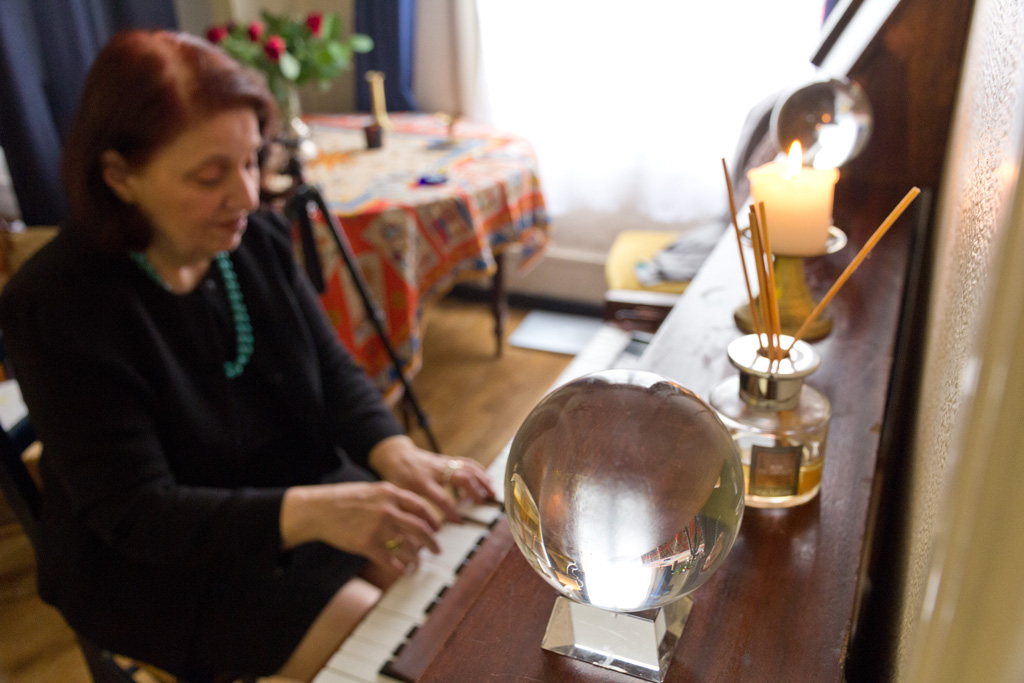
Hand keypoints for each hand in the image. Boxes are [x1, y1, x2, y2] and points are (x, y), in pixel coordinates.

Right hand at [280, 481, 441, 573]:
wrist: (319, 509)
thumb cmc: (344, 500)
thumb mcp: (372, 491)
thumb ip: (391, 499)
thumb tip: (411, 512)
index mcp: (390, 493)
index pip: (421, 507)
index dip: (432, 519)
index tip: (437, 528)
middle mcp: (388, 509)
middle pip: (420, 528)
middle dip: (432, 542)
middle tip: (437, 550)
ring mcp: (378, 527)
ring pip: (408, 547)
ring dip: (416, 558)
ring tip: (417, 564)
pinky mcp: (367, 544)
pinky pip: (390, 560)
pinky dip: (399, 568)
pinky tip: (401, 571)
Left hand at [368, 435, 495, 522]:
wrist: (396, 456)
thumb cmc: (396, 478)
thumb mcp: (397, 495)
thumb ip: (408, 512)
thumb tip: (417, 533)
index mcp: (422, 482)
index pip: (442, 498)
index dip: (452, 512)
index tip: (460, 523)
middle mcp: (435, 471)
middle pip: (461, 478)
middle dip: (474, 491)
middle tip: (481, 504)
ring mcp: (443, 463)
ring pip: (467, 468)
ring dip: (482, 480)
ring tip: (492, 493)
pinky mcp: (448, 459)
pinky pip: (467, 462)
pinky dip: (479, 470)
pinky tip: (487, 480)